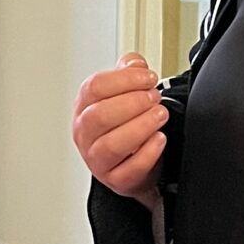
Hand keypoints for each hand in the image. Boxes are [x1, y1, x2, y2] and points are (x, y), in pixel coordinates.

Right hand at [72, 55, 168, 207]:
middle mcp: (85, 134)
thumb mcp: (124, 94)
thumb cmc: (125, 127)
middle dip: (133, 102)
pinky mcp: (115, 180)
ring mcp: (97, 159)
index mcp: (84, 107)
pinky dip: (148, 153)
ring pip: (111, 144)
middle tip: (154, 97)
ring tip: (159, 115)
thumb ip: (129, 72)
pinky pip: (129, 169)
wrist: (134, 165)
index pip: (94, 88)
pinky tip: (159, 139)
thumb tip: (135, 63)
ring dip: (141, 126)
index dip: (125, 79)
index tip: (148, 77)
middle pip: (99, 115)